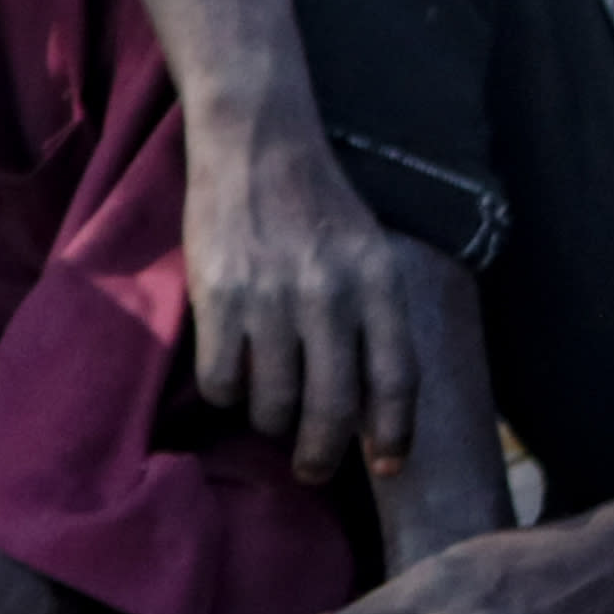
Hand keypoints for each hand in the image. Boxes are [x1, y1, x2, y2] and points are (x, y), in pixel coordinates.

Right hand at [180, 128, 439, 482]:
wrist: (255, 144)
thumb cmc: (317, 204)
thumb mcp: (369, 255)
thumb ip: (375, 320)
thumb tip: (371, 405)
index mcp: (378, 285)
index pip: (395, 381)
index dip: (392, 434)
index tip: (385, 466)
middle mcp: (330, 295)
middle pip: (333, 406)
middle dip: (322, 454)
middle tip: (312, 470)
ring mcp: (271, 297)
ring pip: (274, 400)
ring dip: (271, 421)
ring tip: (268, 414)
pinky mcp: (218, 294)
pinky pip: (223, 378)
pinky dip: (227, 393)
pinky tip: (231, 380)